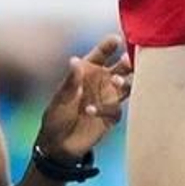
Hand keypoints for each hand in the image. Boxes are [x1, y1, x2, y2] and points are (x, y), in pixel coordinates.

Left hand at [36, 36, 133, 159]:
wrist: (58, 146)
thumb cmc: (56, 116)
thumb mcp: (61, 98)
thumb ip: (71, 81)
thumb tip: (75, 60)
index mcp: (89, 71)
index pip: (102, 54)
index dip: (109, 45)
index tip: (116, 39)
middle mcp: (102, 82)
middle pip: (121, 67)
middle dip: (127, 62)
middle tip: (127, 60)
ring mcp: (109, 98)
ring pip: (126, 86)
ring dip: (123, 82)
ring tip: (116, 81)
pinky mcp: (111, 116)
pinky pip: (116, 109)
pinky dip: (106, 108)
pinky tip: (90, 110)